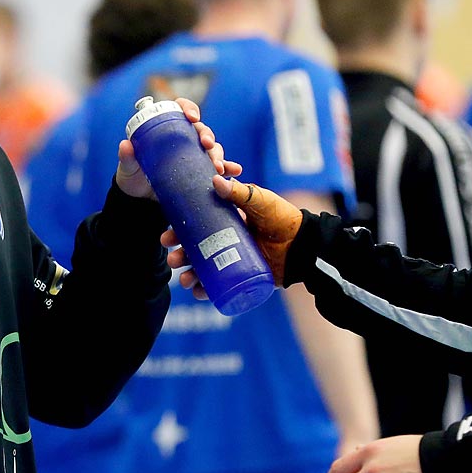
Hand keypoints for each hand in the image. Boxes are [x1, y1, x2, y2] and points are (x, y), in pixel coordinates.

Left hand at [115, 97, 240, 199]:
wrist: (140, 201)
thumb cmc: (132, 177)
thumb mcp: (128, 168)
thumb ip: (127, 157)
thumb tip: (125, 145)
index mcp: (166, 129)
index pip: (180, 110)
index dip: (189, 108)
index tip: (192, 117)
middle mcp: (183, 139)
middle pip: (200, 129)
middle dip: (207, 134)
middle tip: (206, 144)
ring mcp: (193, 155)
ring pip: (212, 147)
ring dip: (218, 153)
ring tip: (218, 166)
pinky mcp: (200, 172)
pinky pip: (218, 167)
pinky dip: (229, 168)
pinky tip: (235, 172)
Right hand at [162, 175, 303, 288]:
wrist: (303, 245)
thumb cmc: (282, 219)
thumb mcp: (261, 201)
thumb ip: (241, 192)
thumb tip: (215, 180)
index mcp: (223, 222)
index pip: (194, 227)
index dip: (178, 233)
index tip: (167, 236)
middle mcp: (223, 242)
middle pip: (193, 250)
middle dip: (179, 256)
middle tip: (172, 259)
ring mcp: (230, 261)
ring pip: (202, 270)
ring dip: (188, 275)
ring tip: (184, 279)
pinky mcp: (239, 278)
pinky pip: (217, 287)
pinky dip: (205, 291)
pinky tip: (197, 292)